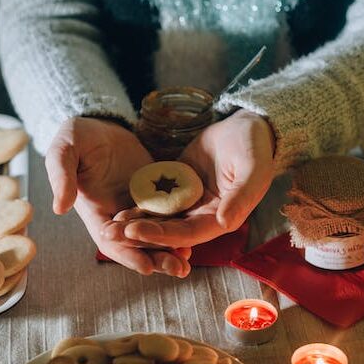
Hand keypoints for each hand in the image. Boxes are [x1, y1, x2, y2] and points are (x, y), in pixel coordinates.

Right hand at [45, 117, 190, 276]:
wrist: (101, 124)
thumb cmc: (78, 137)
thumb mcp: (64, 151)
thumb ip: (62, 177)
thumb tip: (59, 208)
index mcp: (96, 212)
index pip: (111, 242)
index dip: (128, 255)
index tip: (147, 267)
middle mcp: (118, 216)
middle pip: (138, 245)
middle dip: (157, 258)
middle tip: (178, 269)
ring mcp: (138, 206)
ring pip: (156, 234)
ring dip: (171, 248)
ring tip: (189, 259)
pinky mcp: (156, 194)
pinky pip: (169, 213)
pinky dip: (181, 225)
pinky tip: (197, 234)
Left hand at [115, 110, 275, 246]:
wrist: (247, 128)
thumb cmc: (254, 147)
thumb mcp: (253, 168)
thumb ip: (242, 196)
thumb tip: (225, 223)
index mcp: (222, 218)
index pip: (189, 233)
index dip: (162, 235)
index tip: (135, 232)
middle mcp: (204, 216)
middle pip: (169, 232)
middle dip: (141, 234)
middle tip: (111, 234)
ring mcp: (189, 204)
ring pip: (160, 220)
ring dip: (135, 225)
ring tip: (108, 228)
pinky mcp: (178, 189)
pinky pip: (156, 201)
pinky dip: (138, 208)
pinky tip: (117, 211)